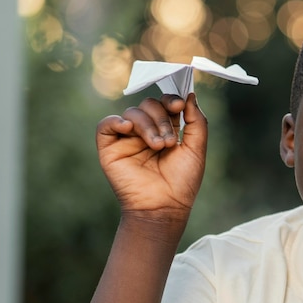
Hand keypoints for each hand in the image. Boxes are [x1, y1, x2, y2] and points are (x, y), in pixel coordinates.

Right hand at [96, 93, 206, 221]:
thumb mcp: (196, 149)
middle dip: (161, 119)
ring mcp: (127, 139)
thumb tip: (190, 95)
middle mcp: (145, 132)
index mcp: (166, 130)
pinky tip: (128, 128)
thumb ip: (197, 121)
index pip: (165, 104)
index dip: (171, 100)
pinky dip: (115, 121)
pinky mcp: (109, 148)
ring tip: (159, 146)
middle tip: (170, 142)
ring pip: (132, 113)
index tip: (179, 106)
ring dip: (148, 126)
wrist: (165, 207)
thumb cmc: (182, 182)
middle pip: (149, 105)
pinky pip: (105, 125)